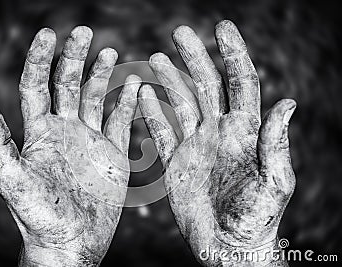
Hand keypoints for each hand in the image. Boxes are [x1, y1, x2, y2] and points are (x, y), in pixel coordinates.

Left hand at [0, 27, 140, 265]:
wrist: (72, 241)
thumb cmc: (38, 216)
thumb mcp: (12, 181)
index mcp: (39, 132)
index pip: (37, 84)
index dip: (41, 58)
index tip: (49, 33)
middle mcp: (64, 130)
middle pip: (68, 83)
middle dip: (75, 56)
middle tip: (84, 32)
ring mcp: (89, 139)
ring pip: (95, 97)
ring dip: (102, 74)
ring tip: (110, 52)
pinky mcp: (111, 152)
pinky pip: (120, 120)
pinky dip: (127, 102)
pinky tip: (134, 85)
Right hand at [139, 20, 295, 265]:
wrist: (228, 247)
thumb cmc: (256, 220)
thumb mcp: (273, 184)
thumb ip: (275, 145)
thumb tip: (287, 103)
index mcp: (244, 132)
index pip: (240, 83)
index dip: (233, 54)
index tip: (221, 28)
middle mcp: (219, 132)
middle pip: (206, 85)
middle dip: (195, 57)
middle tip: (180, 33)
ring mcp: (197, 145)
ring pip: (182, 103)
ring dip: (170, 80)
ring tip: (158, 58)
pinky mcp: (178, 162)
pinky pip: (163, 132)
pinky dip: (153, 113)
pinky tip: (144, 94)